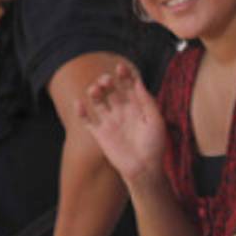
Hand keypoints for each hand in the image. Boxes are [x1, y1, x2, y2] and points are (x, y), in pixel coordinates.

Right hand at [76, 63, 166, 184]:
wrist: (144, 169)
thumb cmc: (155, 146)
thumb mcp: (155, 121)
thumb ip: (147, 102)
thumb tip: (138, 82)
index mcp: (137, 106)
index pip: (129, 85)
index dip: (124, 75)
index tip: (120, 67)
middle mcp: (122, 111)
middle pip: (111, 90)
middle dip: (107, 81)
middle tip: (106, 80)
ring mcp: (110, 121)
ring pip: (98, 101)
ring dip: (95, 92)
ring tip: (95, 89)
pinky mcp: (100, 133)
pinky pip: (87, 120)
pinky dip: (81, 111)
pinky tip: (79, 102)